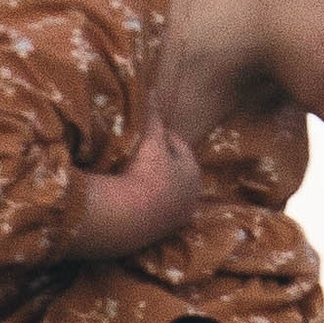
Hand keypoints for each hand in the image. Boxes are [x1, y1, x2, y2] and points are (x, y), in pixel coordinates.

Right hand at [67, 121, 202, 260]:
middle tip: (139, 150)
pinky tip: (129, 195)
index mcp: (193, 172)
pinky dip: (144, 200)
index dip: (162, 135)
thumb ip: (152, 116)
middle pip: (174, 172)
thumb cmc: (145, 173)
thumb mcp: (149, 140)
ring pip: (165, 192)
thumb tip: (152, 90)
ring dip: (152, 183)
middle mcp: (191, 197)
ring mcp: (177, 217)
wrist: (130, 217)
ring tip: (131, 171)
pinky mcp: (161, 232)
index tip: (147, 129)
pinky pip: (153, 209)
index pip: (179, 146)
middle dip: (159, 161)